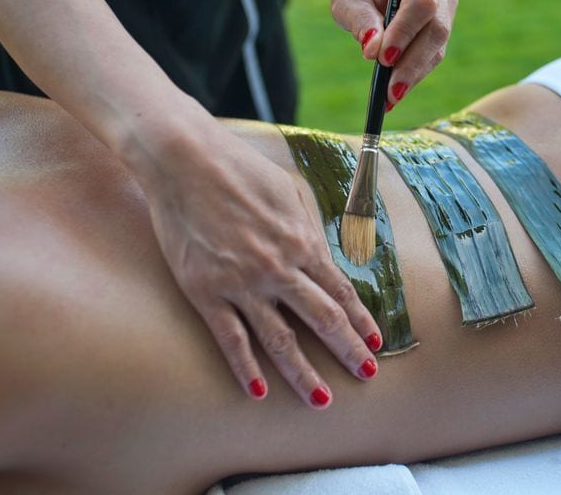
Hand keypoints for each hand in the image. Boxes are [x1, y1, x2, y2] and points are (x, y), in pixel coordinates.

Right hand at [134, 114, 381, 407]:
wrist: (184, 160)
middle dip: (348, 350)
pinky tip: (259, 391)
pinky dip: (246, 368)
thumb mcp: (288, 191)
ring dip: (304, 373)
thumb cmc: (239, 169)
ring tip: (322, 400)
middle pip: (322, 319)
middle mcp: (278, 268)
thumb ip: (307, 227)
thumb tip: (321, 253)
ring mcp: (241, 283)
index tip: (376, 342)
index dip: (360, 320)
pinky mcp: (205, 291)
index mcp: (301, 241)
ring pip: (280, 339)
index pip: (340, 291)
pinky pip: (231, 339)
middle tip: (367, 375)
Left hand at [331, 0, 457, 107]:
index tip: (384, 58)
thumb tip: (373, 49)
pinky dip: (413, 76)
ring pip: (437, 47)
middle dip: (413, 63)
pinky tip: (394, 94)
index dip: (406, 32)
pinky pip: (433, 56)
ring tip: (389, 99)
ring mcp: (446, 6)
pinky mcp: (443, 27)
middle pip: (436, 29)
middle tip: (390, 92)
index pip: (421, 2)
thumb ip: (359, 18)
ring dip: (413, 75)